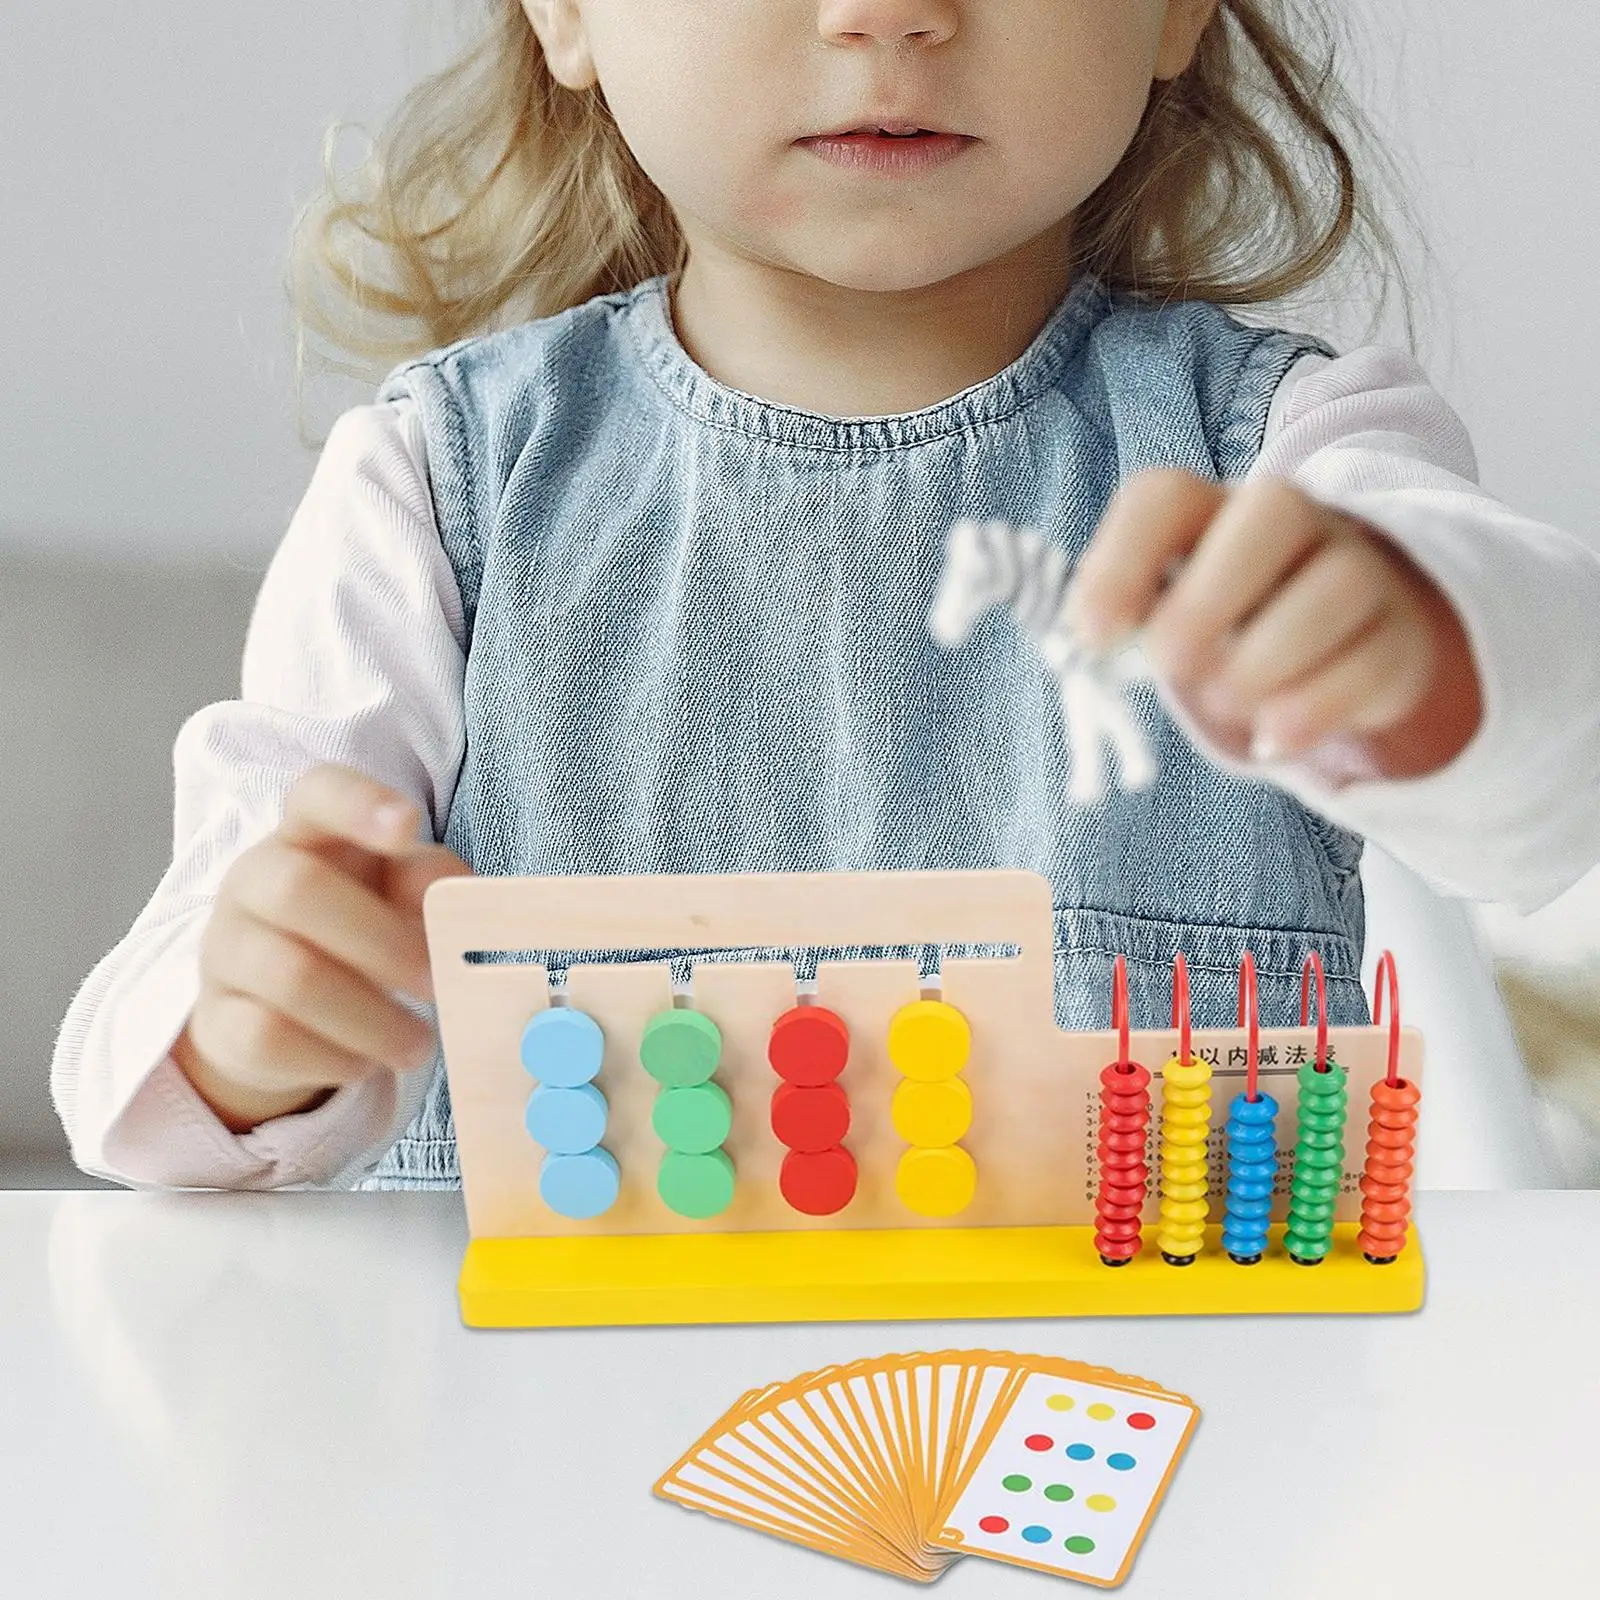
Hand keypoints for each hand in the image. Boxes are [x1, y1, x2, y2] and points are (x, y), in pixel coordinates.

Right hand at [172, 762, 473, 1132]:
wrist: (280, 1007)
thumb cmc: (359, 925)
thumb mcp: (401, 893)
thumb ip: (431, 881)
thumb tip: (451, 893)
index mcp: (307, 834)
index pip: (317, 793)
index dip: (359, 802)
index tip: (407, 824)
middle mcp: (252, 880)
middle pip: (297, 890)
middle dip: (380, 941)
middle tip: (437, 983)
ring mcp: (225, 949)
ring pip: (288, 976)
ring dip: (370, 1017)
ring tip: (419, 1044)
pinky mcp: (215, 1019)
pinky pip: (265, 1038)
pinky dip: (328, 1057)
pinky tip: (364, 1064)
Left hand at [1061, 469, 1483, 775]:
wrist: (1328, 646)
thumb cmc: (1218, 626)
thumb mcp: (1160, 621)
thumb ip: (1123, 627)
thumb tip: (1085, 650)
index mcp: (1207, 510)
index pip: (1164, 496)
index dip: (1121, 560)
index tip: (1093, 635)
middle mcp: (1290, 523)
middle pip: (1275, 509)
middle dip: (1210, 597)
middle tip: (1170, 663)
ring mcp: (1355, 571)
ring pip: (1338, 585)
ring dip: (1266, 658)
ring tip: (1225, 701)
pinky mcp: (1397, 637)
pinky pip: (1374, 660)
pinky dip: (1316, 708)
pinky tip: (1275, 738)